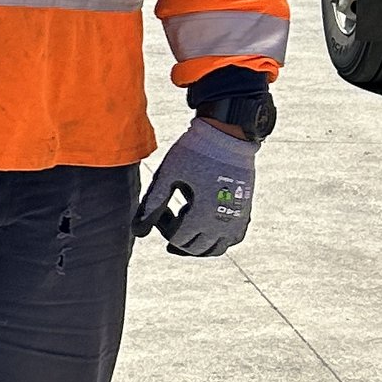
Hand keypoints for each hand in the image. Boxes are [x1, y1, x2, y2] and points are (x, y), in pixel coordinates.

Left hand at [134, 117, 257, 257]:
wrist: (227, 133)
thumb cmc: (194, 151)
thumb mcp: (167, 176)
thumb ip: (152, 205)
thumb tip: (137, 233)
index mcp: (202, 215)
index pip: (177, 240)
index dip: (163, 227)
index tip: (160, 207)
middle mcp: (223, 223)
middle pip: (195, 248)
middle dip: (178, 235)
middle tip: (169, 213)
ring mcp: (237, 218)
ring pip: (216, 248)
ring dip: (198, 242)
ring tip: (185, 224)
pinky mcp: (245, 210)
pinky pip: (232, 238)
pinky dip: (218, 238)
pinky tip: (205, 223)